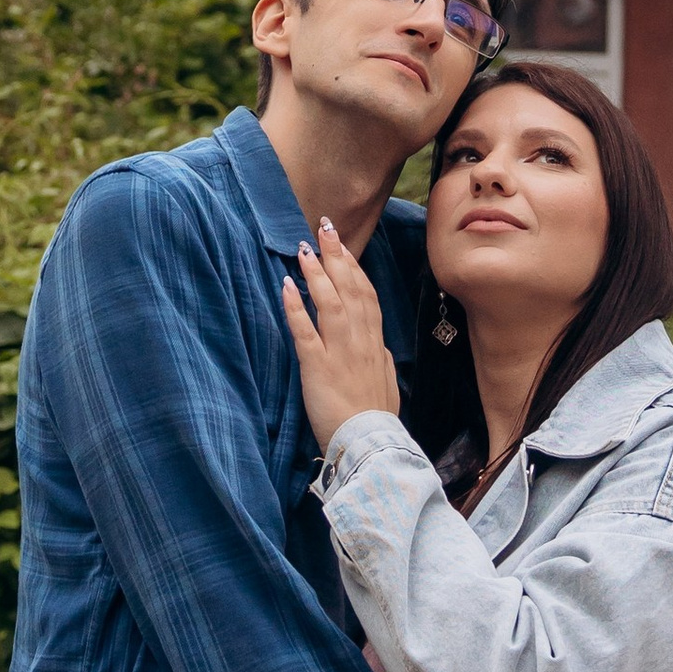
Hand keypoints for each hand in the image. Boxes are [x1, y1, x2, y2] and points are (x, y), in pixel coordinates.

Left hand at [278, 222, 399, 451]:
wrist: (371, 444)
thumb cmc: (377, 416)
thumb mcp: (386, 381)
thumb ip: (379, 357)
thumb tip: (377, 341)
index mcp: (375, 342)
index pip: (366, 294)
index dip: (353, 267)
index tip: (343, 245)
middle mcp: (359, 340)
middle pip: (349, 289)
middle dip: (336, 256)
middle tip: (324, 228)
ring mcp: (339, 352)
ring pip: (330, 303)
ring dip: (317, 274)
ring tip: (303, 249)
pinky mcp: (317, 367)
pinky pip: (304, 332)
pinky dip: (295, 307)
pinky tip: (286, 286)